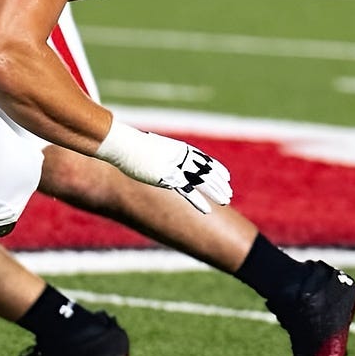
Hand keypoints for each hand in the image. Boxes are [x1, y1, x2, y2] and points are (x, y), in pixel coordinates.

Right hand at [94, 124, 232, 213]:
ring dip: (215, 192)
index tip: (227, 176)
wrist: (126, 145)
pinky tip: (208, 210)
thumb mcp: (153, 146)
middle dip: (219, 183)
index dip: (217, 168)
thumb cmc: (134, 145)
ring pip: (202, 182)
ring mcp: (177, 168)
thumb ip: (162, 151)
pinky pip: (188, 192)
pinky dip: (198, 201)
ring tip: (226, 200)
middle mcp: (183, 158)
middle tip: (229, 193)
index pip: (205, 159)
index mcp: (182, 150)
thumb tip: (159, 151)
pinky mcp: (168, 179)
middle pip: (207, 172)